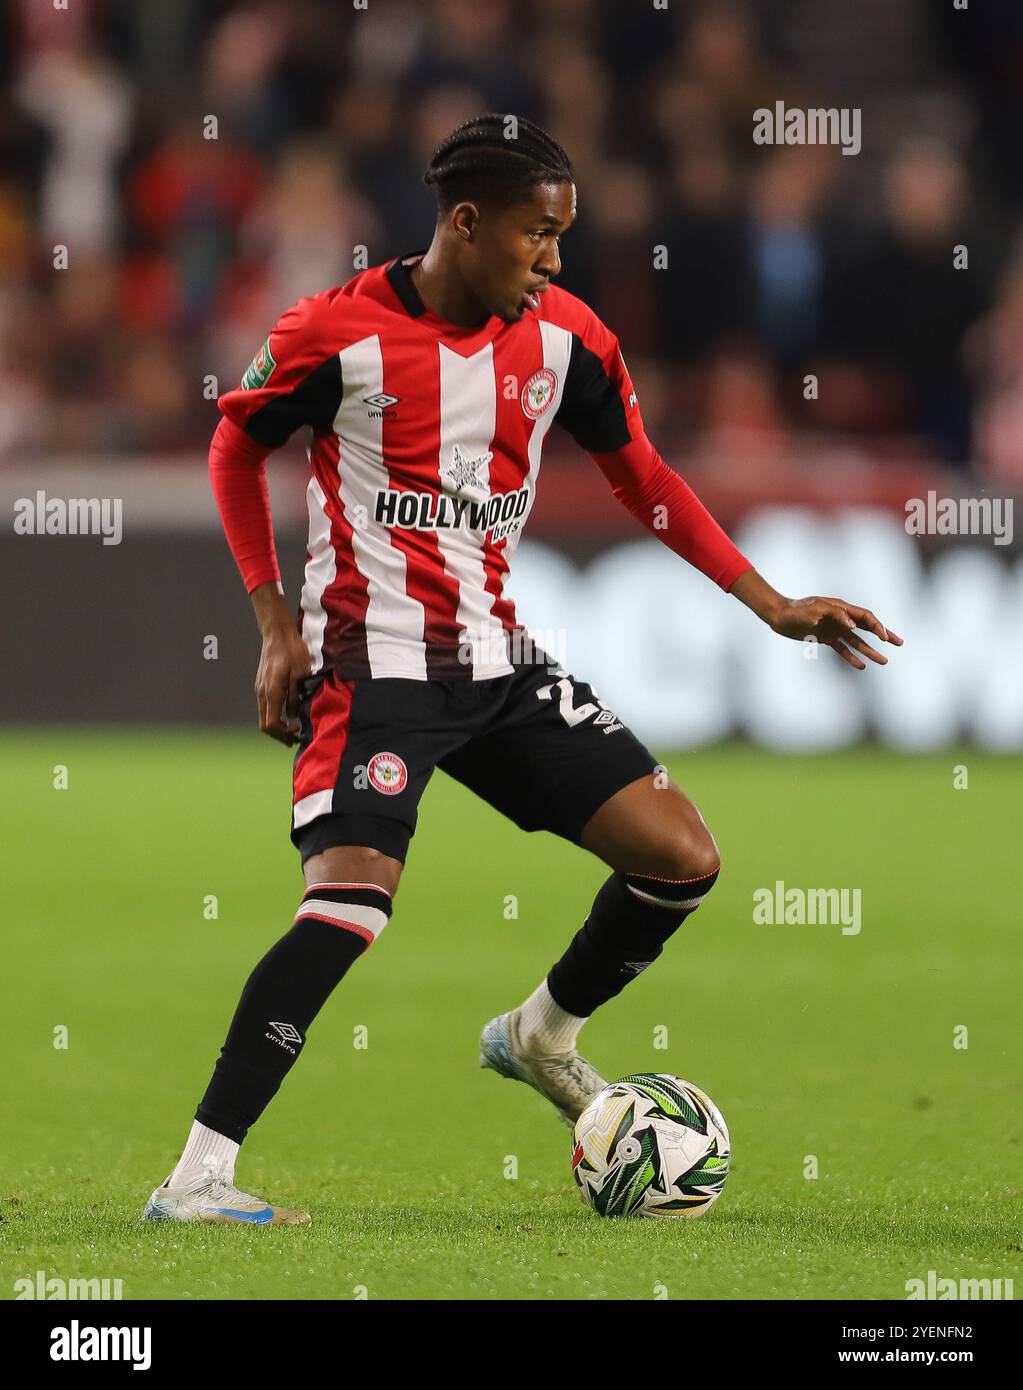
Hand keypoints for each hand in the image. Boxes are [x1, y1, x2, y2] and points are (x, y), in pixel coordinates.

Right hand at [250, 583, 311, 743]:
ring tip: (293, 727)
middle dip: (279, 734)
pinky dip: (275, 714)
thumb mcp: (301, 673)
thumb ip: (296, 695)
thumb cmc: (292, 650)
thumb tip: (293, 715)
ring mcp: (259, 688)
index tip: (297, 731)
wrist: (277, 633)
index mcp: (272, 692)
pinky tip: (288, 711)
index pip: (272, 724)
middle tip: (295, 737)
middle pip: (265, 724)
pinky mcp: (261, 684)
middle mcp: (262, 692)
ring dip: (277, 725)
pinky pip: (266, 706)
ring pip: (264, 715)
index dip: (284, 733)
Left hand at [769, 595, 902, 668]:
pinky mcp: (826, 638)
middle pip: (868, 628)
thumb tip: (852, 625)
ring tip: (884, 661)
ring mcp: (834, 629)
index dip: (878, 627)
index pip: (866, 617)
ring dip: (871, 651)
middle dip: (884, 635)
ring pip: (857, 642)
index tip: (885, 638)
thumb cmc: (796, 610)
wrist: (779, 616)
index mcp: (841, 608)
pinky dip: (851, 657)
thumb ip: (834, 614)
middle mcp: (841, 618)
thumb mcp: (814, 609)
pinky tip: (861, 666)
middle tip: (900, 643)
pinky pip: (842, 649)